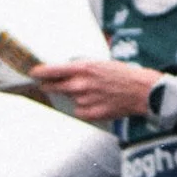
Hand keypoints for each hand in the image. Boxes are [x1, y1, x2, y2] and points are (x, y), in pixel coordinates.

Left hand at [32, 59, 167, 125]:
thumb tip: (65, 69)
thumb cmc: (125, 74)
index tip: (33, 73)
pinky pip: (79, 111)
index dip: (39, 72)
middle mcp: (80, 84)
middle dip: (50, 85)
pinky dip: (84, 107)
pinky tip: (97, 102)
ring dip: (74, 96)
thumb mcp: (102, 63)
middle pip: (53, 87)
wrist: (143, 92)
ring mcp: (84, 100)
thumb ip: (81, 67)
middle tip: (50, 84)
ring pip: (69, 98)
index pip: (50, 70)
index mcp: (82, 68)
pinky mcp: (91, 113)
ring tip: (92, 92)